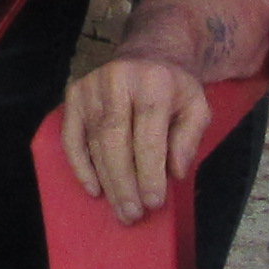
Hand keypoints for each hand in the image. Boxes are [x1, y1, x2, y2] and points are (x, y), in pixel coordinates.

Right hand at [60, 53, 216, 227]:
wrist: (149, 54)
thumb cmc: (174, 88)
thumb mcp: (197, 107)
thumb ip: (190, 138)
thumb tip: (175, 172)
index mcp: (153, 82)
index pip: (148, 137)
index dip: (150, 173)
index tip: (154, 202)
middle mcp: (117, 80)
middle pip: (116, 143)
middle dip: (125, 184)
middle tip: (133, 214)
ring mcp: (91, 87)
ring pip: (95, 144)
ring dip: (108, 182)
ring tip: (121, 210)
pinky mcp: (74, 94)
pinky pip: (71, 138)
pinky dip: (80, 166)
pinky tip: (94, 189)